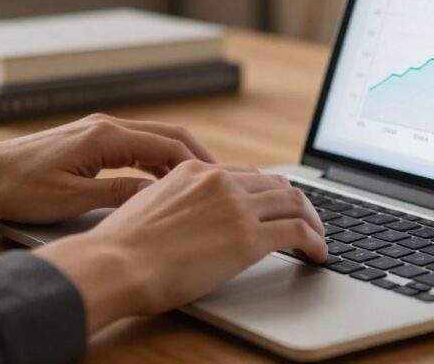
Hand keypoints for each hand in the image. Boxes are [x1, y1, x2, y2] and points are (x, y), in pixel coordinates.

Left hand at [0, 114, 214, 221]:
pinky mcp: (90, 140)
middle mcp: (106, 126)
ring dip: (178, 160)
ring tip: (199, 186)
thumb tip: (158, 196)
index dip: (198, 165)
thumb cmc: (18, 189)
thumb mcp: (72, 200)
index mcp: (106, 137)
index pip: (168, 146)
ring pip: (153, 140)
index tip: (221, 183)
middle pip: (168, 135)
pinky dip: (156, 161)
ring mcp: (98, 131)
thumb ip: (119, 194)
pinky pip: (136, 146)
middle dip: (198, 158)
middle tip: (223, 181)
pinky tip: (163, 182)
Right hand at [34, 160, 327, 332]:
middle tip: (305, 222)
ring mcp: (236, 207)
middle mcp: (219, 181)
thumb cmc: (121, 248)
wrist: (115, 263)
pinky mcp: (248, 237)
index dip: (267, 193)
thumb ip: (177, 203)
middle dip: (295, 203)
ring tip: (318, 238)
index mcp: (194, 170)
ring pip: (294, 204)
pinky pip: (297, 233)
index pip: (246, 175)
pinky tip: (318, 255)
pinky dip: (315, 242)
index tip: (276, 207)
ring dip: (312, 221)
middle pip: (276, 185)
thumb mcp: (149, 206)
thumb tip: (190, 219)